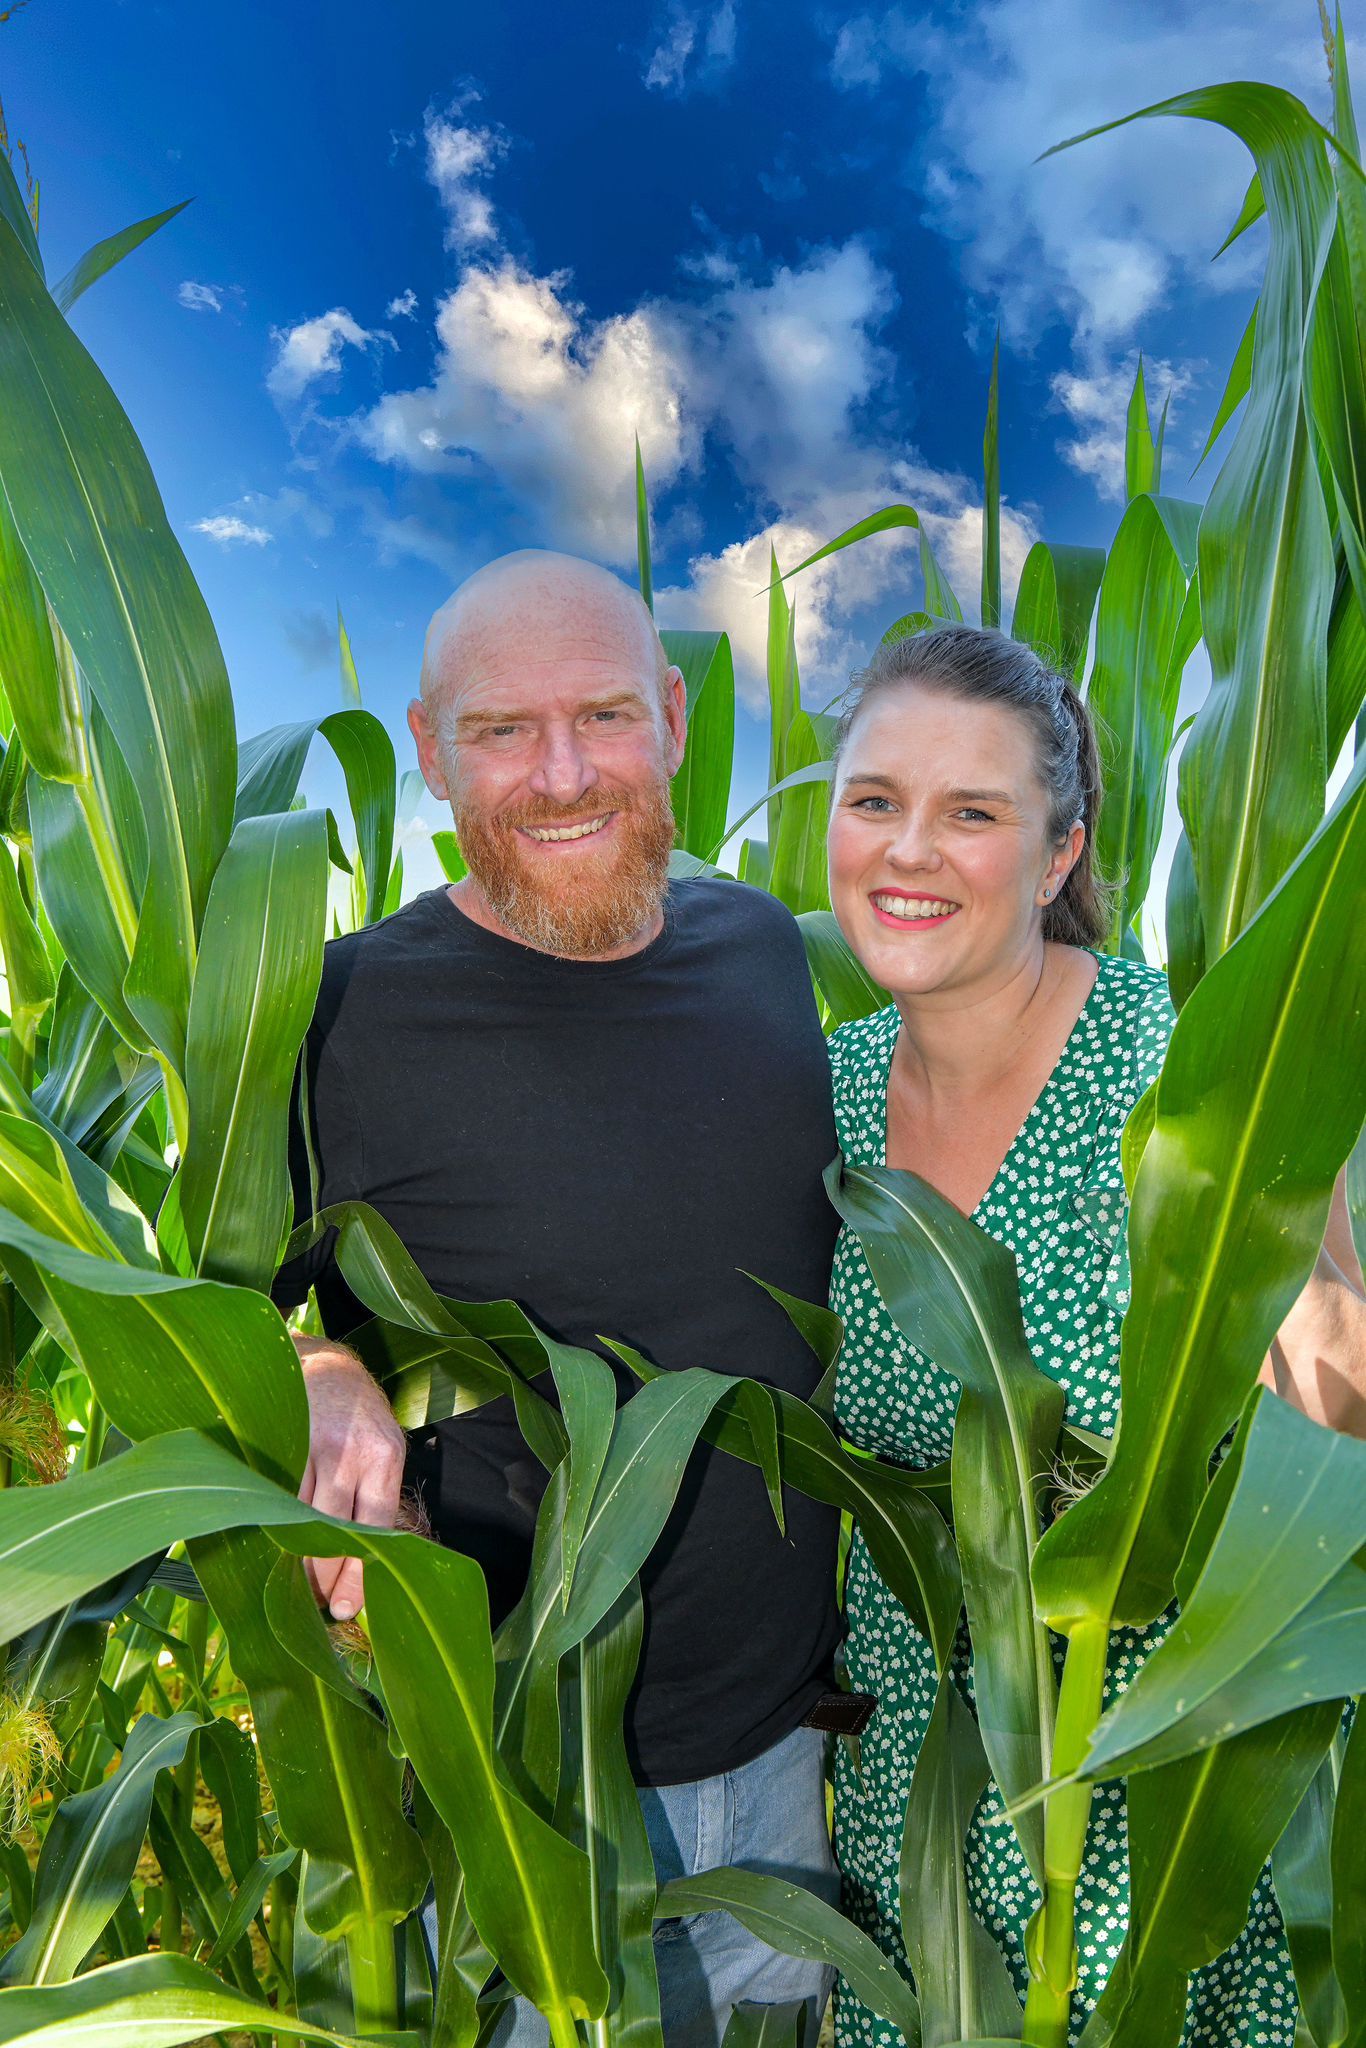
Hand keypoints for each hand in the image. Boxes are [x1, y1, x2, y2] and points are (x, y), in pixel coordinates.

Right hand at [293, 1334, 406, 1618]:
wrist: (324, 1361)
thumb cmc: (358, 1416)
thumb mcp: (381, 1448)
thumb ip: (373, 1498)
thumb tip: (359, 1571)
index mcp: (386, 1457)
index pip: (375, 1529)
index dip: (357, 1575)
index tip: (341, 1610)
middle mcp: (353, 1450)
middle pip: (333, 1530)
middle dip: (318, 1576)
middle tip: (307, 1604)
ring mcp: (314, 1443)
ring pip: (299, 1517)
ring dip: (291, 1556)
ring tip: (285, 1582)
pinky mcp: (282, 1437)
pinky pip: (275, 1495)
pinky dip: (270, 1523)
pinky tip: (267, 1542)